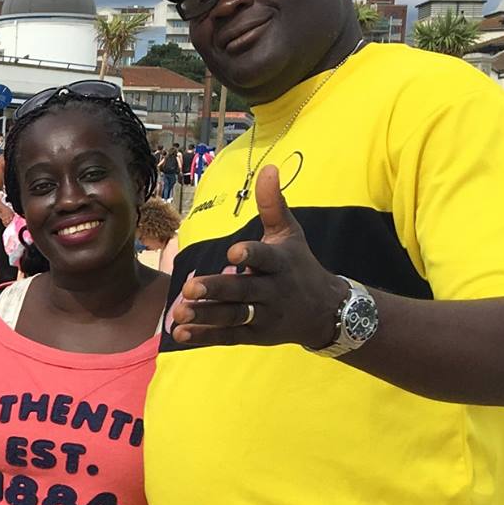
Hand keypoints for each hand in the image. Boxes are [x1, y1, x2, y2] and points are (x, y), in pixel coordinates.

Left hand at [166, 165, 345, 349]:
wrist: (325, 311)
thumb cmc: (299, 265)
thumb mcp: (290, 233)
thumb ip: (273, 204)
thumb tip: (268, 168)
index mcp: (280, 263)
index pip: (266, 258)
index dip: (251, 256)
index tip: (233, 253)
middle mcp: (273, 291)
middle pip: (243, 291)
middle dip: (218, 290)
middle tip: (190, 289)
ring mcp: (264, 316)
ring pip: (233, 317)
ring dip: (205, 316)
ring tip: (179, 312)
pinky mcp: (255, 335)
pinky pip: (228, 336)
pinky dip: (205, 336)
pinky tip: (180, 333)